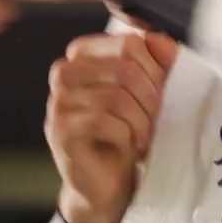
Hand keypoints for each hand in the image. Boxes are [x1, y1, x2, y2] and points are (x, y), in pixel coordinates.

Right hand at [46, 32, 180, 222]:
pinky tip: (129, 146)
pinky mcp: (61, 129)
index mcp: (85, 54)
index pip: (129, 43)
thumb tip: (158, 38)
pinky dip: (127, 136)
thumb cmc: (129, 134)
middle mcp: (65, 72)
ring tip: (143, 137)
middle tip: (156, 122)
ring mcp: (58, 100)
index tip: (162, 95)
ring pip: (117, 95)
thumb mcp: (151, 93)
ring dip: (141, 121)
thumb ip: (160, 61)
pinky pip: (104, 120)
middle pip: (126, 68)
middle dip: (151, 99)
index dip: (155, 70)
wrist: (109, 184)